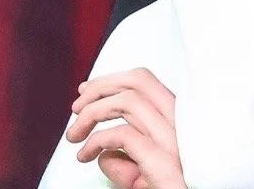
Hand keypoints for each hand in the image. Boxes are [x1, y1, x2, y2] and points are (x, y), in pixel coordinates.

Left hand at [67, 68, 184, 188]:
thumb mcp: (143, 173)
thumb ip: (127, 155)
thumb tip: (102, 152)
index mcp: (177, 118)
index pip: (145, 80)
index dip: (109, 80)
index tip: (84, 91)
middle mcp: (179, 122)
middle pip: (137, 82)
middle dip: (99, 88)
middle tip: (75, 108)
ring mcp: (174, 139)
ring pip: (128, 101)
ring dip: (93, 112)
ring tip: (74, 135)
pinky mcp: (164, 161)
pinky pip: (123, 135)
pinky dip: (96, 141)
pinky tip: (85, 156)